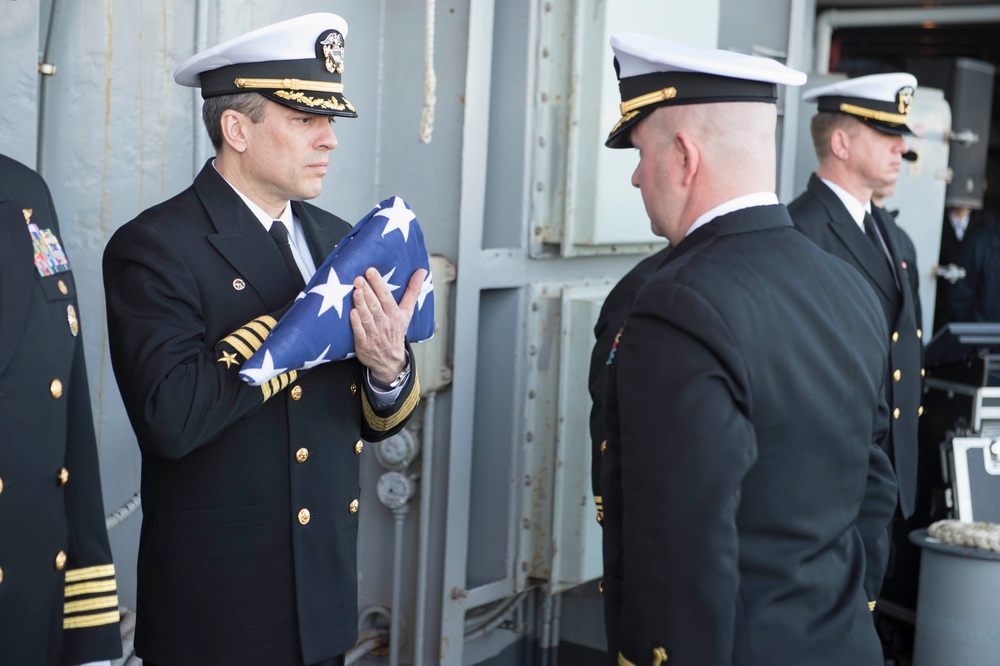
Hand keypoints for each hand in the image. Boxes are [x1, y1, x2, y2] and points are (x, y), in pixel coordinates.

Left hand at [350, 266, 426, 381]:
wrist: (391, 362)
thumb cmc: (396, 332)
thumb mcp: (407, 313)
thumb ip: (413, 291)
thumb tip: (422, 271)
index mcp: (395, 314)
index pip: (386, 296)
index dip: (378, 283)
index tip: (370, 271)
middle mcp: (385, 323)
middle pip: (375, 305)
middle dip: (367, 291)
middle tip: (358, 278)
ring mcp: (374, 334)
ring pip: (367, 317)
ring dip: (361, 304)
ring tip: (355, 291)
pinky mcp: (363, 344)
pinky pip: (360, 332)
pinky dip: (356, 323)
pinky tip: (352, 312)